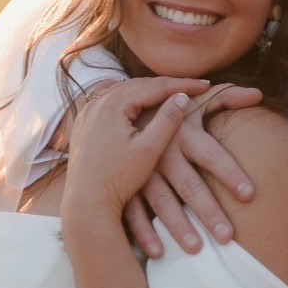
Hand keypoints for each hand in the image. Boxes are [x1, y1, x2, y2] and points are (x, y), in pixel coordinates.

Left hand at [61, 76, 210, 227]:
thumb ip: (167, 121)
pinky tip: (139, 103)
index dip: (182, 85)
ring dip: (147, 91)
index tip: (204, 85)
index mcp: (114, 104)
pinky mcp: (83, 124)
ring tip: (170, 93)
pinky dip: (129, 100)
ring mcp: (87, 112)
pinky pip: (109, 102)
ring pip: (122, 92)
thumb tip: (182, 98)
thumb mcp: (149, 150)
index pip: (154, 87)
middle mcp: (97, 102)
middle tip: (191, 86)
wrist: (85, 202)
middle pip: (138, 85)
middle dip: (166, 85)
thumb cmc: (119, 178)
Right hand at [124, 83, 261, 256]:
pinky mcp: (127, 184)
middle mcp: (164, 153)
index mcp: (184, 132)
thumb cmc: (171, 108)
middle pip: (189, 185)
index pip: (211, 154)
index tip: (249, 195)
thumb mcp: (197, 98)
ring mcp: (142, 171)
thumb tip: (260, 95)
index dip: (230, 173)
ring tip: (197, 250)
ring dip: (178, 227)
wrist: (119, 109)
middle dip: (208, 211)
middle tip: (227, 236)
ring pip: (162, 203)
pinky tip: (159, 253)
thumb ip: (228, 96)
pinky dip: (144, 233)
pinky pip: (134, 212)